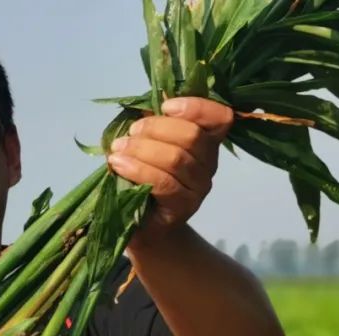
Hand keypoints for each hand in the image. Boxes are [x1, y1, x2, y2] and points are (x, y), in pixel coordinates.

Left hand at [107, 97, 233, 240]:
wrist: (142, 225)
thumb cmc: (143, 180)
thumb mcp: (148, 146)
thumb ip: (152, 127)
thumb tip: (141, 107)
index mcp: (206, 142)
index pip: (220, 118)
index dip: (196, 107)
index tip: (166, 106)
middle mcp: (209, 164)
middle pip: (192, 136)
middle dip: (156, 128)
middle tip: (131, 133)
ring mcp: (199, 187)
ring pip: (176, 159)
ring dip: (142, 149)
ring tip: (118, 150)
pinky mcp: (184, 207)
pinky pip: (164, 183)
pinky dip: (138, 169)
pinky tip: (119, 165)